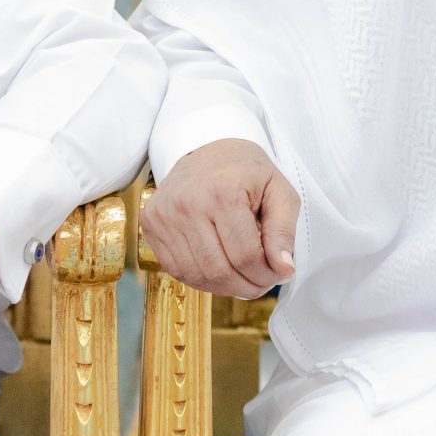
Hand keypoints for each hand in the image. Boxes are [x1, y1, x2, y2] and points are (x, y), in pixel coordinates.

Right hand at [141, 139, 296, 299]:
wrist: (206, 149)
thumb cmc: (246, 173)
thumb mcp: (279, 192)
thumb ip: (284, 231)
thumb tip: (284, 269)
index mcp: (222, 192)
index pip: (246, 256)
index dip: (266, 274)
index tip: (278, 273)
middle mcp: (187, 204)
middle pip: (220, 271)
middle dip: (247, 286)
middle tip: (262, 282)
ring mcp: (164, 215)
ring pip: (198, 276)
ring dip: (225, 286)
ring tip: (243, 276)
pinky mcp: (151, 224)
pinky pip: (178, 270)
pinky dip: (202, 278)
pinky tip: (219, 266)